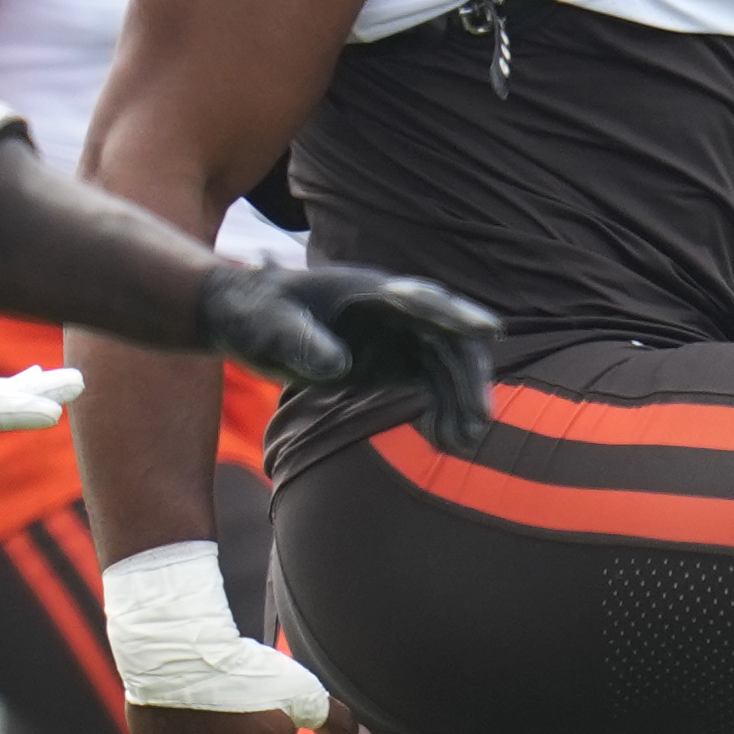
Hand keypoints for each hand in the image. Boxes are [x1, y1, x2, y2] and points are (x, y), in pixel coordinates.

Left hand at [199, 264, 504, 435]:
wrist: (243, 319)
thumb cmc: (254, 312)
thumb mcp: (270, 325)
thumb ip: (303, 342)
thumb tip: (338, 365)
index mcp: (367, 290)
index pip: (421, 300)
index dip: (457, 315)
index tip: (490, 330)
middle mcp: (392, 312)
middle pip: (446, 338)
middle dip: (467, 376)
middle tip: (479, 417)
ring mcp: (395, 338)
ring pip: (443, 366)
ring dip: (458, 400)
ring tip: (463, 443)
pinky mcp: (390, 364)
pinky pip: (426, 386)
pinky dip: (438, 411)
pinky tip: (443, 440)